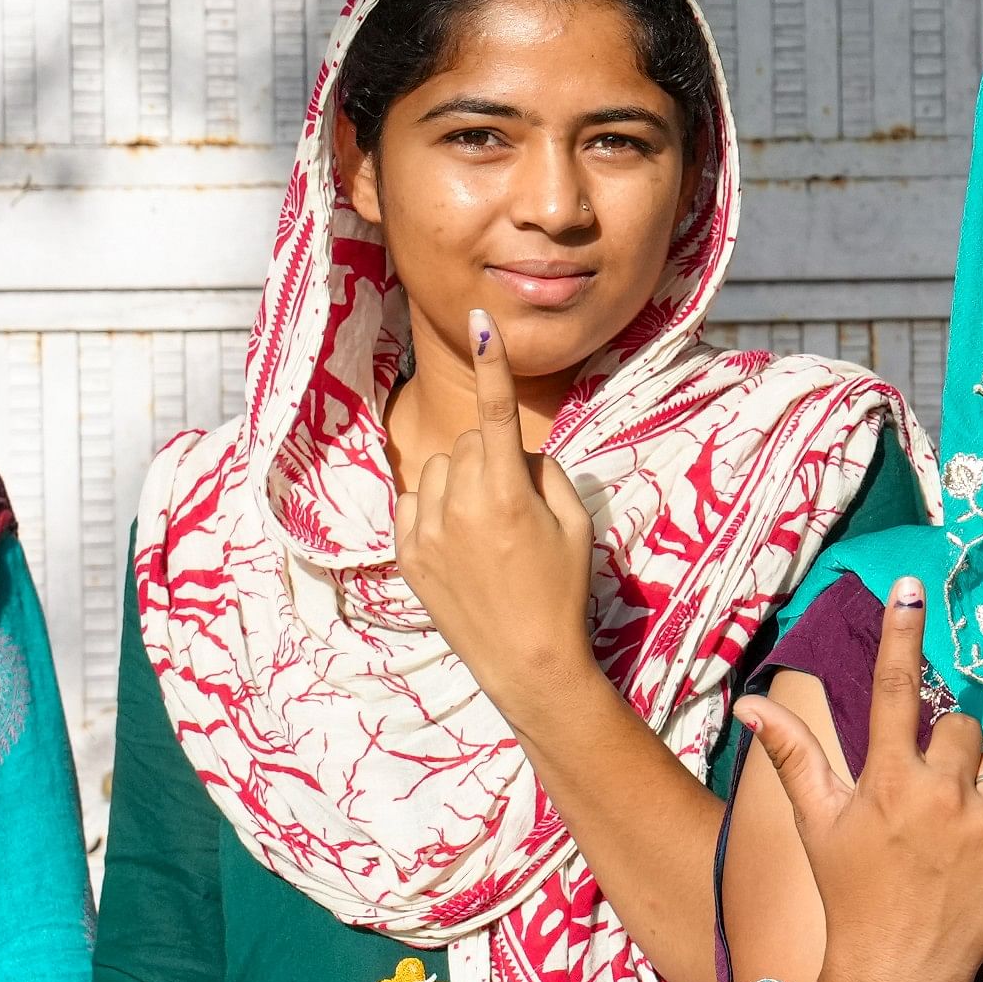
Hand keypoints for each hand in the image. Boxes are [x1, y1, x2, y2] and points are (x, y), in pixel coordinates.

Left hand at [394, 309, 598, 704]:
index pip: (496, 412)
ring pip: (438, 468)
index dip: (491, 363)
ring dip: (460, 480)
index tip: (480, 320)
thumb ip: (546, 473)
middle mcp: (459, 506)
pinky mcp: (407, 555)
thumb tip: (518, 453)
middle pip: (470, 442)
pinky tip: (460, 541)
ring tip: (486, 527)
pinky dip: (436, 507)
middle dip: (493, 456)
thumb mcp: (575, 525)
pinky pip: (414, 500)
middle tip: (517, 503)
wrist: (528, 661)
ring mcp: (427, 531)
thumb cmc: (563, 590)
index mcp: (505, 494)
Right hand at [733, 578, 982, 981]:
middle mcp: (940, 794)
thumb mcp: (817, 824)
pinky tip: (978, 852)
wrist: (899, 976)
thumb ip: (793, 755)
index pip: (894, 689)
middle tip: (926, 793)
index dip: (900, 634)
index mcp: (887, 781)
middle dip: (947, 748)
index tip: (910, 588)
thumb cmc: (850, 895)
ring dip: (980, 782)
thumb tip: (751, 702)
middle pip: (961, 725)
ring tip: (953, 829)